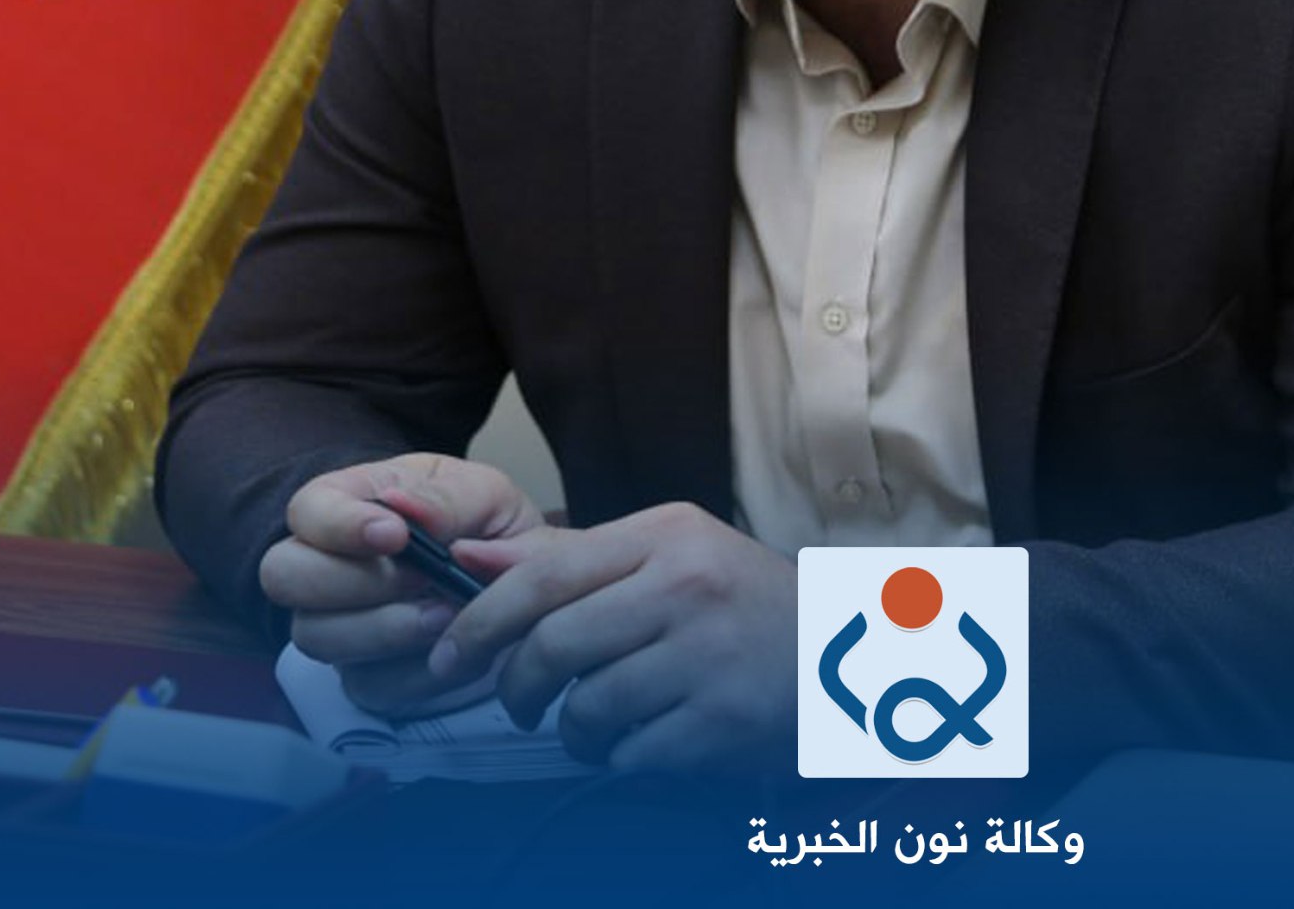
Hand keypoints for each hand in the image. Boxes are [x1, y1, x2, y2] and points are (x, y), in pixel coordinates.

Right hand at [257, 453, 545, 717]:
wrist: (522, 589)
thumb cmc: (488, 527)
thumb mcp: (484, 494)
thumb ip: (448, 498)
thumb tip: (407, 509)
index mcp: (351, 503)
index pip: (306, 509)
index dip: (337, 525)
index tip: (395, 535)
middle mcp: (327, 566)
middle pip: (283, 576)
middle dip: (352, 581)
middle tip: (421, 578)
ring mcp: (338, 626)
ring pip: (316, 637)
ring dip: (384, 629)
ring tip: (446, 614)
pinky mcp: (364, 678)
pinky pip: (366, 686)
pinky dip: (415, 672)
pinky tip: (454, 649)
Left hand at [437, 502, 794, 773]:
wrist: (844, 654)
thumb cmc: (740, 602)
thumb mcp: (666, 554)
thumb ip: (569, 559)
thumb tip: (471, 560)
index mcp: (666, 536)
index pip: (543, 575)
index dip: (479, 621)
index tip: (449, 655)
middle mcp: (686, 587)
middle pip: (552, 646)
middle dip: (515, 686)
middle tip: (516, 701)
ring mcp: (708, 656)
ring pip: (586, 708)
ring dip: (571, 730)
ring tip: (590, 725)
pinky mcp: (723, 722)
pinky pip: (629, 754)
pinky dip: (618, 758)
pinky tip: (639, 740)